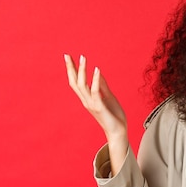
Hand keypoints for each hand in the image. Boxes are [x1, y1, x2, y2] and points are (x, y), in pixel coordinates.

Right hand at [65, 54, 128, 172]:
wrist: (118, 131)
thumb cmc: (114, 115)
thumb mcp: (108, 96)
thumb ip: (102, 86)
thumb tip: (98, 73)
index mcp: (87, 98)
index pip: (76, 82)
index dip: (71, 70)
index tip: (68, 57)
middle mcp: (86, 101)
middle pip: (74, 82)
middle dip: (71, 68)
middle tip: (67, 55)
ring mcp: (91, 104)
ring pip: (82, 85)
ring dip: (82, 71)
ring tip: (83, 58)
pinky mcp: (99, 107)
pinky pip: (95, 92)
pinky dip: (95, 80)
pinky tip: (97, 70)